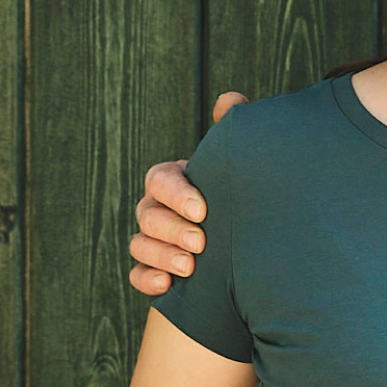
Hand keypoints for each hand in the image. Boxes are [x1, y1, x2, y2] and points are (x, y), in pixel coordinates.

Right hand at [127, 92, 248, 294]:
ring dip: (161, 256)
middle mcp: (157, 208)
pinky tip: (167, 287)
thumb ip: (232, 132)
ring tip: (190, 268)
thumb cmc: (239, 194)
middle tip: (200, 242)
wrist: (249, 240)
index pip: (160, 179)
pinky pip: (137, 275)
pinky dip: (148, 280)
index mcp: (174, 180)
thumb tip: (230, 99)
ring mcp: (152, 240)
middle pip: (147, 215)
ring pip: (139, 245)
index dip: (177, 193)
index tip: (204, 209)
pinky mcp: (154, 270)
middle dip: (171, 229)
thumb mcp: (237, 166)